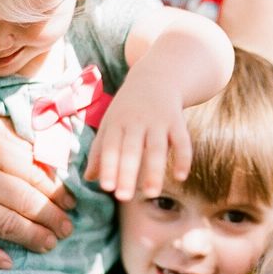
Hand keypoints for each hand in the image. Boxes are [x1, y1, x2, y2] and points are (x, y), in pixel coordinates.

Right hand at [0, 97, 75, 267]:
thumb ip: (7, 133)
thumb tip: (43, 151)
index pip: (37, 176)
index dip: (59, 193)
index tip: (72, 204)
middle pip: (27, 203)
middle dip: (53, 220)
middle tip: (68, 230)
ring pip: (4, 225)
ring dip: (32, 238)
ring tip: (49, 245)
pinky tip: (9, 262)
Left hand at [84, 68, 190, 200]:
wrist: (157, 76)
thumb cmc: (128, 107)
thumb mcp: (111, 123)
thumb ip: (100, 150)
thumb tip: (89, 178)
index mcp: (117, 123)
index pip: (110, 146)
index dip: (108, 166)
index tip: (106, 187)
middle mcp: (137, 121)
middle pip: (132, 149)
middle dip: (127, 172)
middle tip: (123, 198)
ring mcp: (158, 120)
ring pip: (157, 147)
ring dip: (154, 170)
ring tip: (151, 194)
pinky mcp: (177, 121)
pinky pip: (182, 141)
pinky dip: (183, 158)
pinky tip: (181, 177)